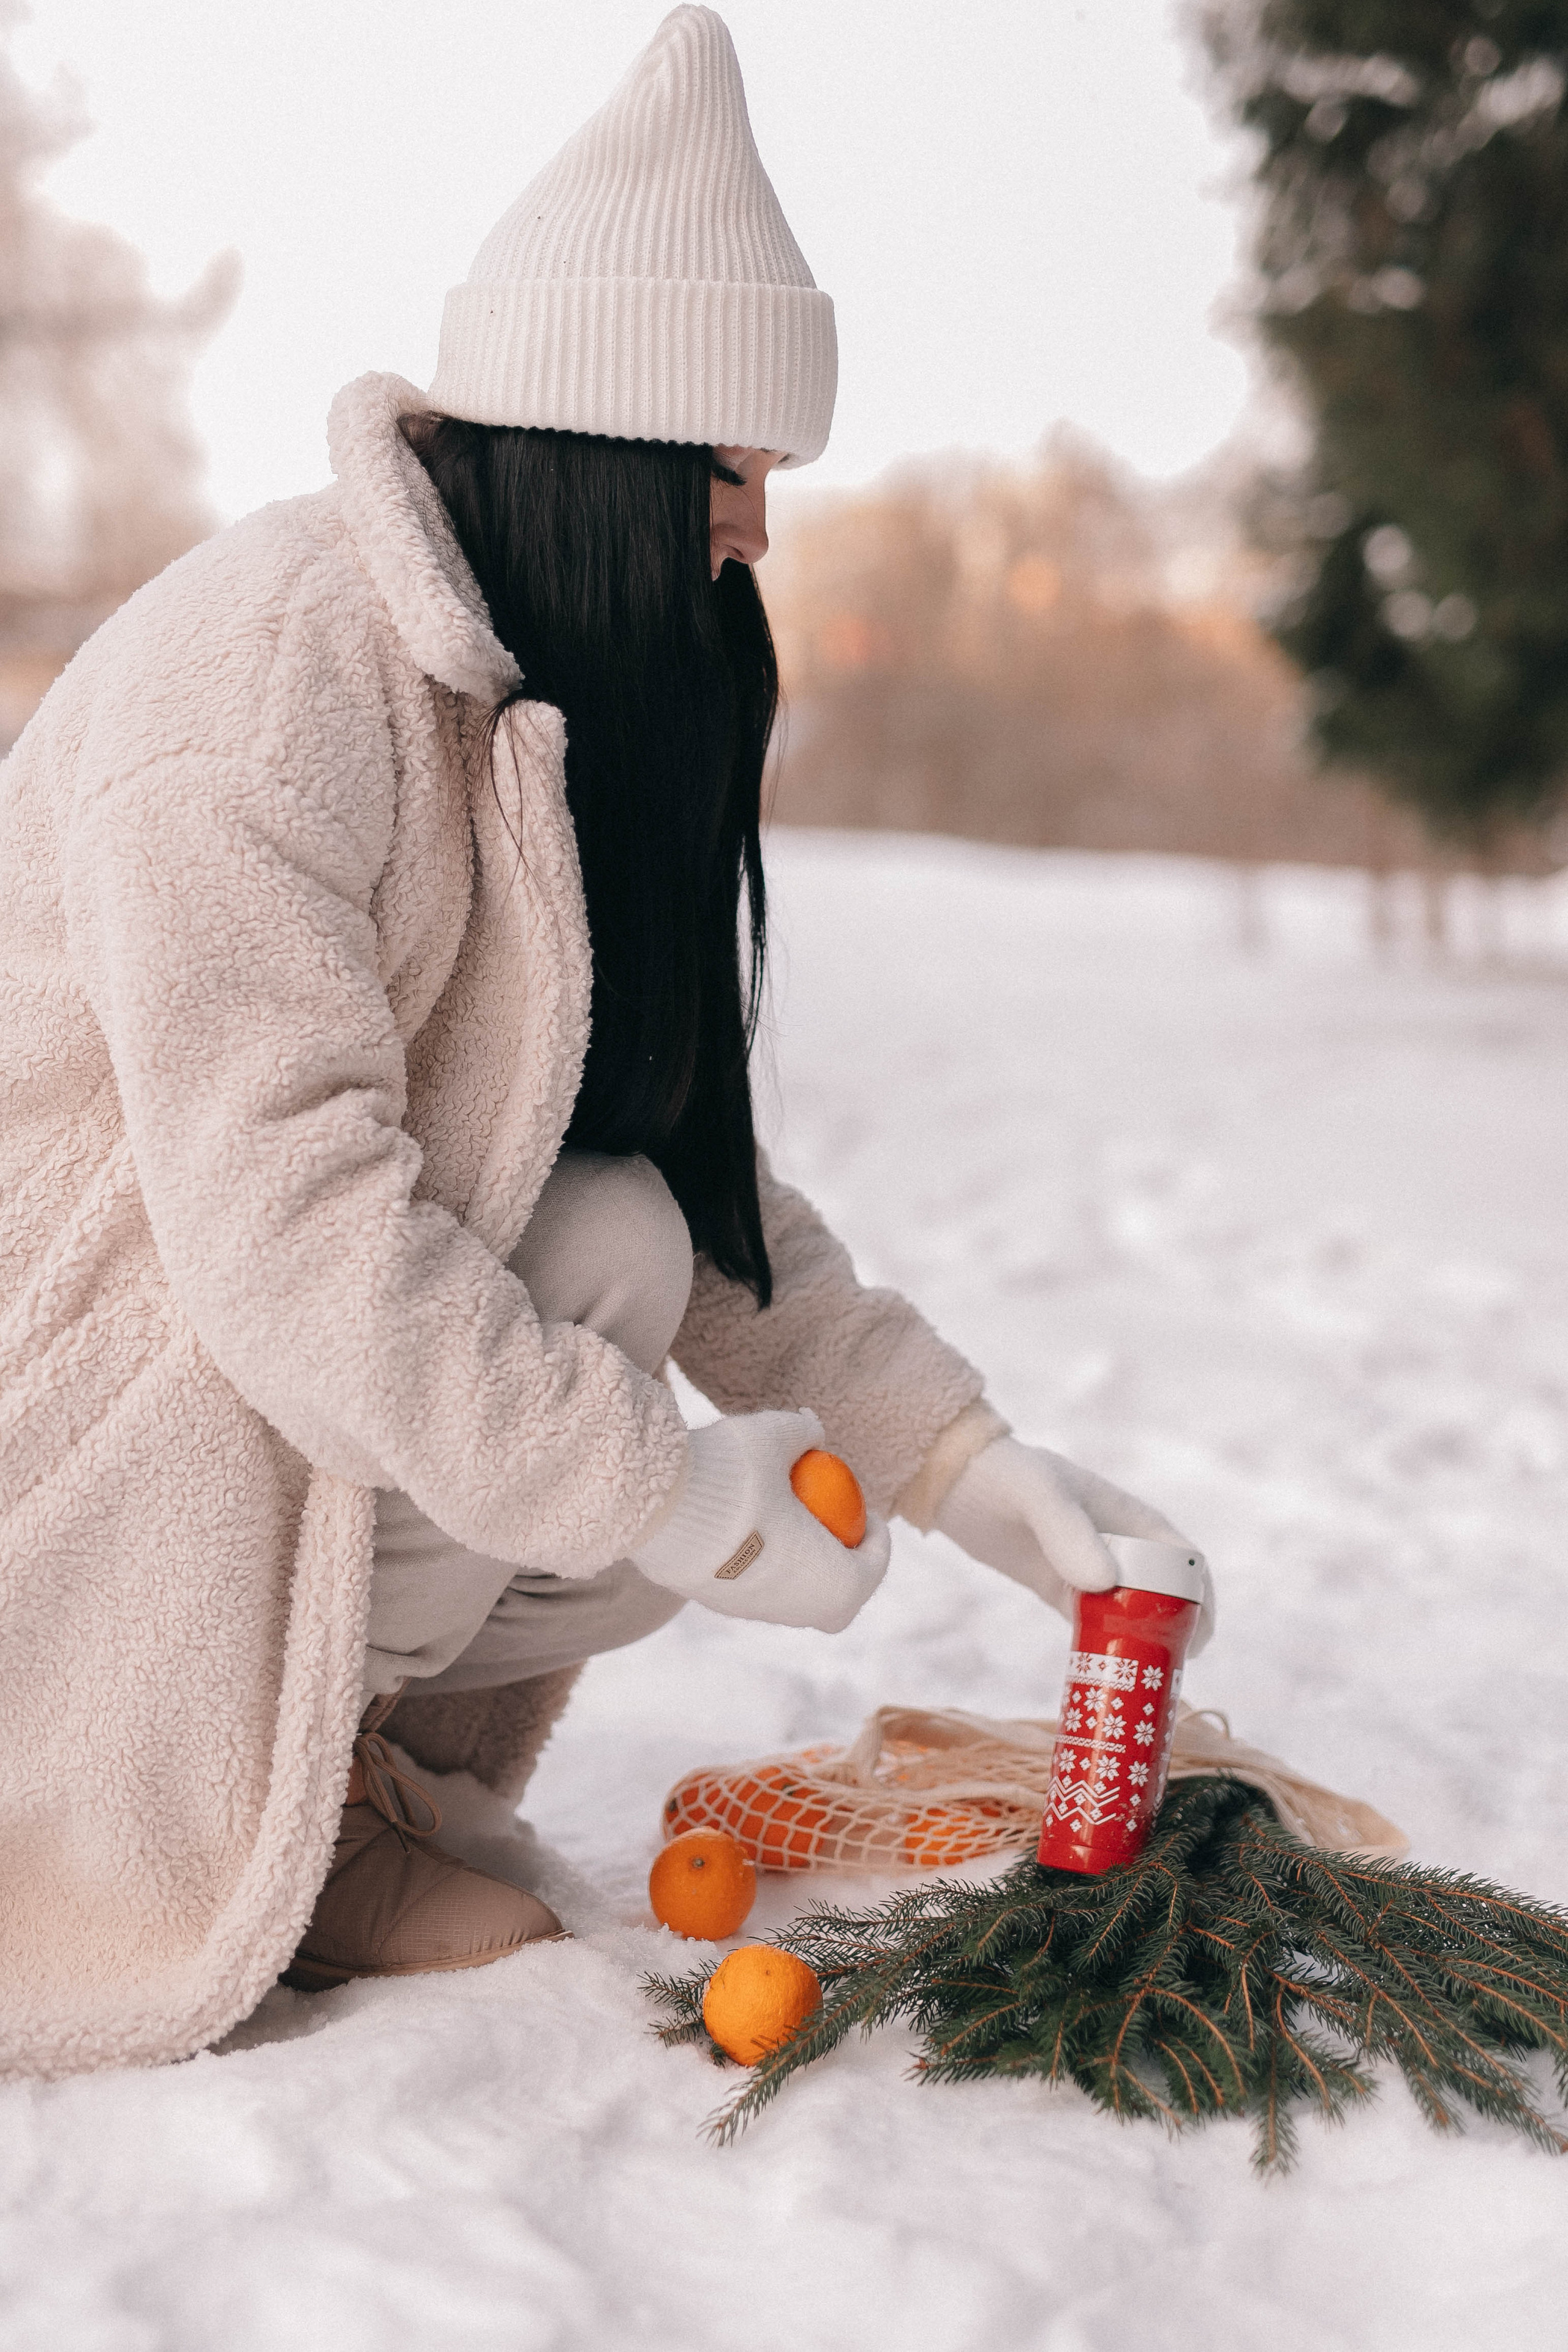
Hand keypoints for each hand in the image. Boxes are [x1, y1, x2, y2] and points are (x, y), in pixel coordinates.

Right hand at [630, 1409, 889, 1632]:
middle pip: (835, 1600)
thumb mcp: (776, 1435)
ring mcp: (753, 1612)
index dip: (879, 1542)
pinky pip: (754, 1589)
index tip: (870, 1515)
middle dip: (844, 1570)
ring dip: (801, 1567)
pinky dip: (763, 1564)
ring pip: (792, 1599)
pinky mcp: (716, 1604)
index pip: (872, 1569)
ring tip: (792, 1525)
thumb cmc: (733, 1473)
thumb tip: (813, 1426)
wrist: (655, 1509)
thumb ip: (802, 1431)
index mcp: (832, 1583)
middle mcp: (797, 1611)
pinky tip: (747, 1527)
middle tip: (838, 1530)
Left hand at [933, 1436, 1214, 1651]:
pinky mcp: (1062, 1589)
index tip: (1195, 1639)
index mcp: (1131, 1518)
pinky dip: (1107, 1648)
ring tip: (1148, 1685)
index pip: (1185, 1561)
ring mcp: (1090, 1569)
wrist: (955, 1479)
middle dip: (1178, 1631)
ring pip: (1135, 1613)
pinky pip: (1097, 1624)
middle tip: (1169, 1674)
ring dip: (1145, 1644)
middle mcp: (1119, 1546)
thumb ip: (1068, 1530)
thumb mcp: (1036, 1495)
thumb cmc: (1004, 1477)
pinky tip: (1106, 1678)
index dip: (1200, 1599)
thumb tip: (1106, 1582)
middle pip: (1168, 1594)